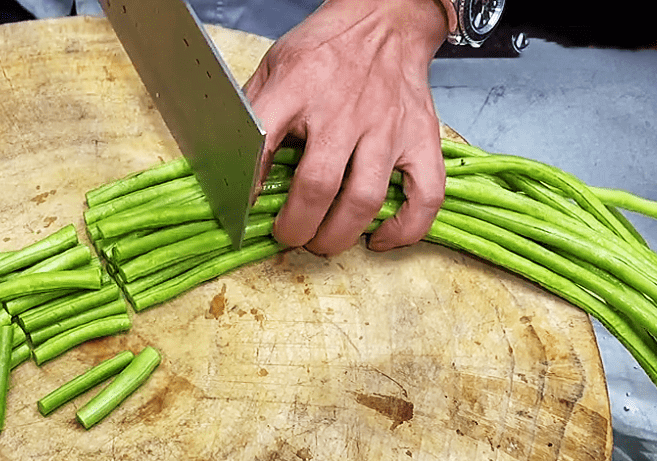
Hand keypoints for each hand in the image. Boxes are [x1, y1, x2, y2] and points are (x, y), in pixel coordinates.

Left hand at [244, 0, 449, 254]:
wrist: (385, 20)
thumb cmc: (325, 51)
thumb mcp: (274, 68)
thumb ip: (253, 113)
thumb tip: (230, 166)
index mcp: (297, 89)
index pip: (261, 144)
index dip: (246, 188)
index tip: (242, 213)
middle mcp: (343, 111)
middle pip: (317, 187)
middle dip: (296, 227)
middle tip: (288, 235)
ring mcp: (387, 127)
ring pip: (364, 200)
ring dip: (339, 235)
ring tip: (323, 242)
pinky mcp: (422, 138)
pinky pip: (425, 195)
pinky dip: (406, 228)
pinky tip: (381, 238)